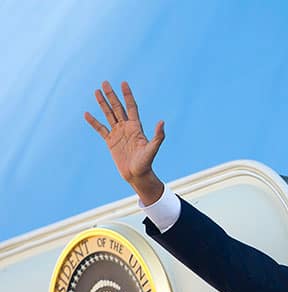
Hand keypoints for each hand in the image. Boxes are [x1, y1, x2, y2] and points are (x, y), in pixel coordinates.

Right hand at [85, 81, 165, 204]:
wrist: (137, 175)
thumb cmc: (146, 163)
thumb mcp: (153, 149)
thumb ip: (158, 136)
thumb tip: (162, 122)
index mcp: (136, 127)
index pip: (131, 107)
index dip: (127, 95)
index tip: (123, 83)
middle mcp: (126, 128)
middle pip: (118, 108)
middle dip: (112, 95)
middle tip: (105, 82)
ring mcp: (118, 134)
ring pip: (109, 115)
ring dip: (103, 104)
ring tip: (96, 91)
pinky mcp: (110, 142)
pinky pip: (100, 129)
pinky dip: (93, 122)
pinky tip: (87, 114)